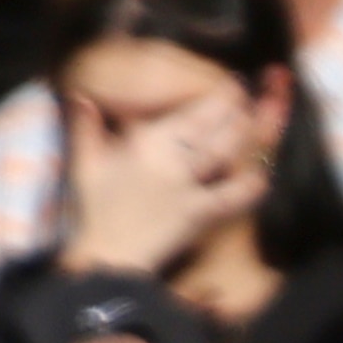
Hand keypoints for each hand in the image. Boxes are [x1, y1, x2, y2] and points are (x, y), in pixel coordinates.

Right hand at [62, 80, 270, 273]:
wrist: (109, 256)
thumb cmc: (97, 211)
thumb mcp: (86, 165)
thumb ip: (86, 129)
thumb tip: (81, 98)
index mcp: (145, 142)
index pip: (189, 114)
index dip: (217, 98)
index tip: (235, 85)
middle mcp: (170, 159)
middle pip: (209, 127)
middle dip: (235, 109)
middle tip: (252, 98)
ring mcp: (186, 187)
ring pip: (220, 153)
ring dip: (242, 135)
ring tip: (256, 121)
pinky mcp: (197, 216)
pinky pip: (228, 198)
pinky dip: (247, 188)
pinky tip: (262, 176)